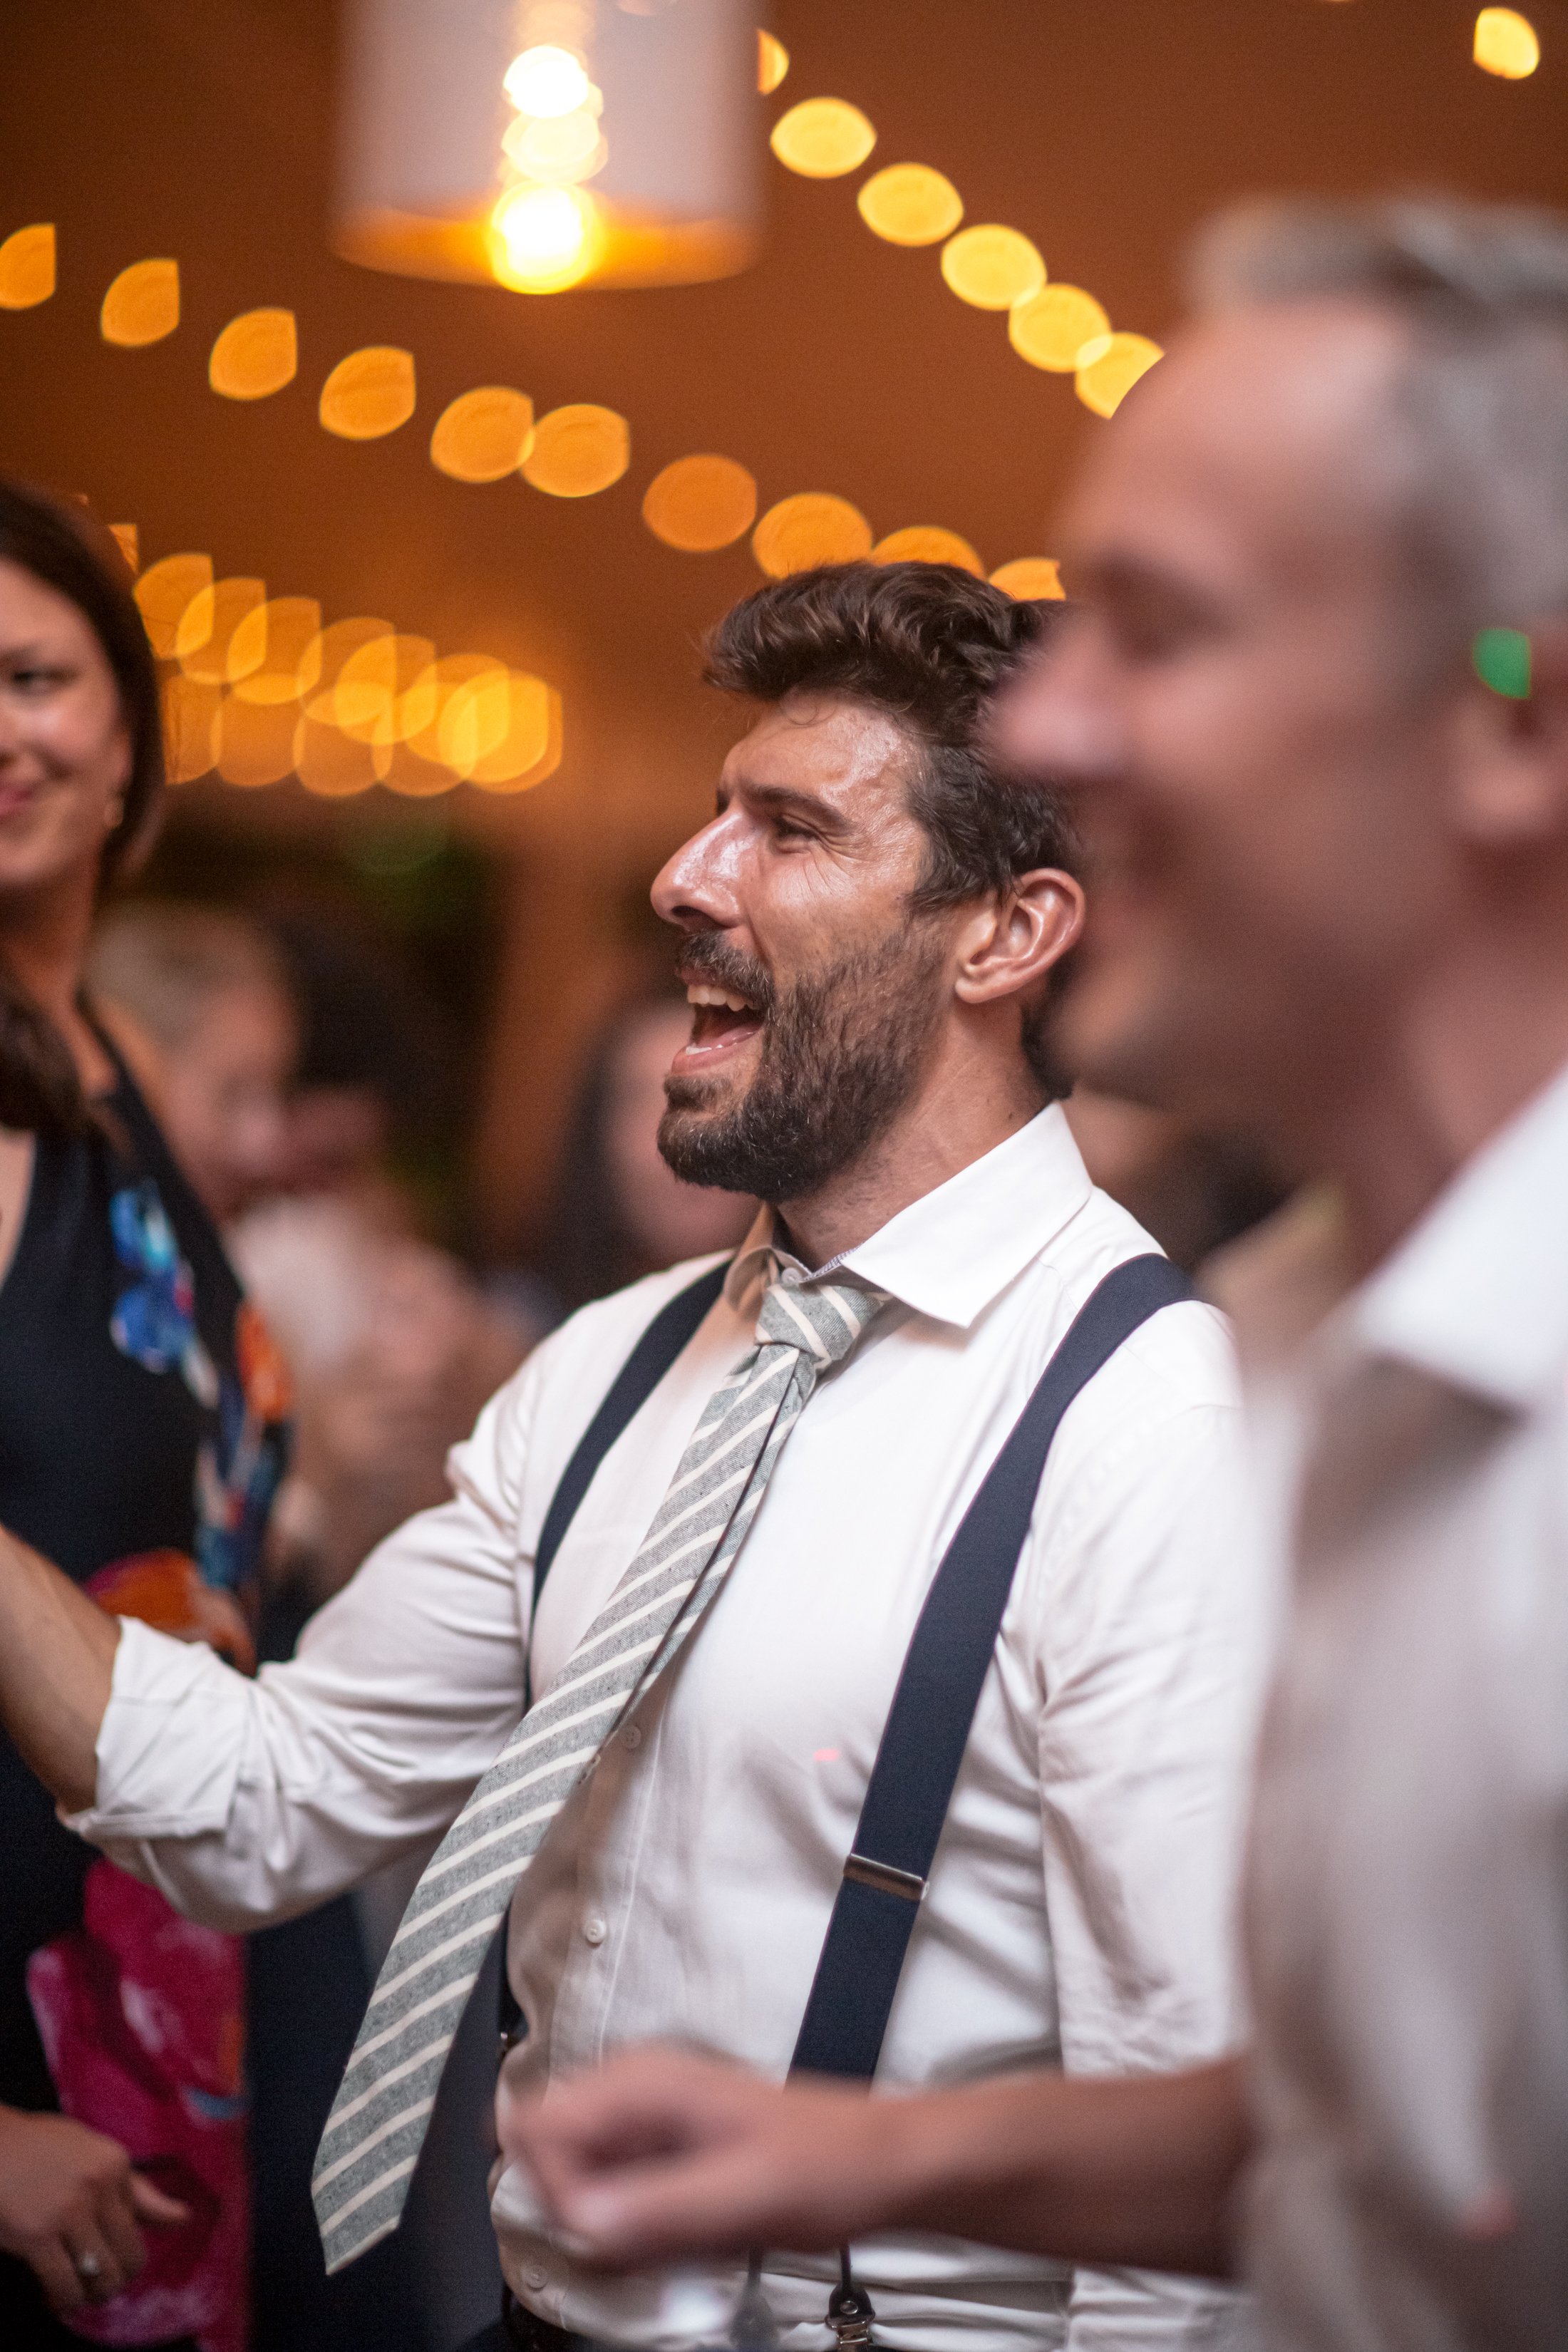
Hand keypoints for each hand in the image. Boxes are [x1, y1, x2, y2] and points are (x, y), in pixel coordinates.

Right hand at [0, 2106, 188, 2314]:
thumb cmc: (34, 2148)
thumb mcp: (89, 2153)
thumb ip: (135, 2188)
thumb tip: (183, 2219)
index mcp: (115, 2162)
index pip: (141, 2222)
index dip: (123, 2246)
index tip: (107, 2255)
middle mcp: (99, 2185)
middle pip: (129, 2255)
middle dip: (116, 2280)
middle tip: (96, 2286)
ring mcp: (68, 2210)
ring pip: (103, 2276)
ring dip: (91, 2295)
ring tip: (76, 2294)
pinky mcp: (37, 2235)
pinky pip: (65, 2285)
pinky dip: (63, 2301)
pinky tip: (52, 2298)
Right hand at [502, 2046, 917, 2269]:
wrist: (878, 2164)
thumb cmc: (830, 2163)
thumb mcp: (745, 2194)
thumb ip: (658, 2210)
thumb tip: (580, 2221)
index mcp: (642, 2083)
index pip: (533, 2128)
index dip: (557, 2192)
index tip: (608, 2229)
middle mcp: (633, 2094)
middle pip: (549, 2166)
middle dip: (594, 2220)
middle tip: (658, 2240)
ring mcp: (645, 2125)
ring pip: (581, 2194)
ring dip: (625, 2235)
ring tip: (691, 2235)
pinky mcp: (660, 2159)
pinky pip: (619, 2208)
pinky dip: (648, 2238)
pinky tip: (697, 2237)